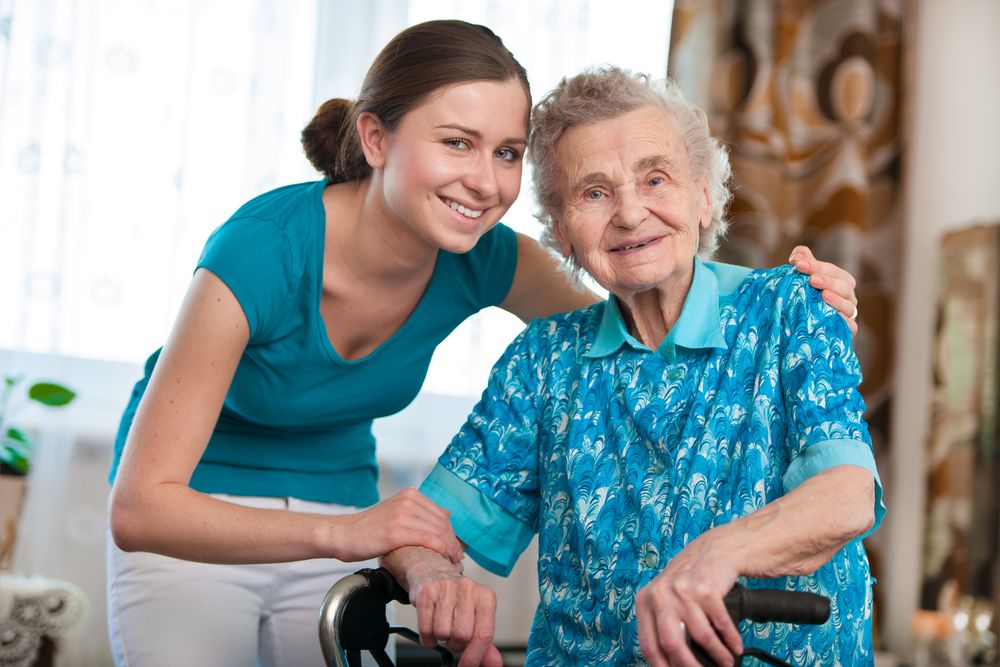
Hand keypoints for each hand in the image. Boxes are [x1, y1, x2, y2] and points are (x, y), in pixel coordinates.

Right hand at [328, 488, 463, 562]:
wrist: (343, 534)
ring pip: (438, 531)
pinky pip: (428, 539)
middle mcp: (408, 500)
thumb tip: (447, 516)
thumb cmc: (369, 529)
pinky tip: (443, 558)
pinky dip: (440, 549)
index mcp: (410, 494)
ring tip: (452, 560)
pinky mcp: (396, 530)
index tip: (456, 547)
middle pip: (442, 523)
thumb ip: (419, 512)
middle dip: (453, 542)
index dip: (452, 533)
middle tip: (457, 557)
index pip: (442, 514)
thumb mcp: (396, 512)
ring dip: (449, 548)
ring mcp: (402, 514)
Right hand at [382, 546, 502, 666]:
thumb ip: (484, 642)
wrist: (432, 572)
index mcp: (486, 597)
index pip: (484, 634)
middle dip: (455, 643)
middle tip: (453, 636)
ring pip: (442, 633)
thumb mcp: (476, 616)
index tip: (467, 665)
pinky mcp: (426, 592)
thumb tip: (494, 664)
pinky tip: (430, 627)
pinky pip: (425, 629)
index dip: (475, 656)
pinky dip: (427, 637)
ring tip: (442, 627)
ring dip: (440, 638)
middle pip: (462, 635)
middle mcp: (468, 589)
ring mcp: (446, 588)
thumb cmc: (457, 598)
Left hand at [636, 533, 742, 666]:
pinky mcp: (707, 589)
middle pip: (672, 645)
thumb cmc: (690, 581)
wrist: (715, 550)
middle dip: (689, 666)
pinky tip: (735, 647)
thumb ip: (663, 625)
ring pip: (700, 637)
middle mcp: (661, 595)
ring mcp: (684, 591)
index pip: (649, 645)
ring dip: (718, 655)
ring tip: (726, 662)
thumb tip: (671, 662)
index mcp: (645, 601)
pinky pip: (720, 624)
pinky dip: (731, 640)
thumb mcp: (667, 598)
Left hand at [788, 245, 858, 334]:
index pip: (832, 271)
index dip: (816, 266)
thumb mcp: (804, 277)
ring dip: (836, 300)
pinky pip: (850, 326)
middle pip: (844, 287)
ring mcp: (848, 314)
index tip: (798, 264)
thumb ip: (802, 261)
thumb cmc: (808, 296)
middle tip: (811, 279)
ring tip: (823, 295)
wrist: (808, 327)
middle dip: (828, 281)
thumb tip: (796, 255)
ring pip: (848, 306)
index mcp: (841, 281)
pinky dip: (844, 321)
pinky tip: (834, 317)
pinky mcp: (847, 331)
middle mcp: (848, 297)